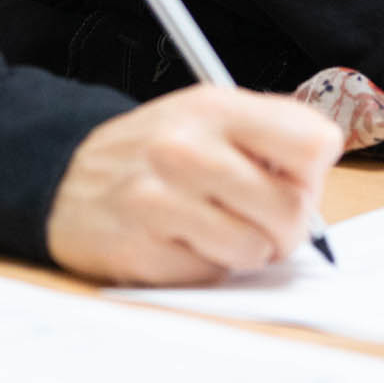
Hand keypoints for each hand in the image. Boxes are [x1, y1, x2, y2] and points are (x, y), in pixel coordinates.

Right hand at [46, 86, 343, 284]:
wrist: (64, 178)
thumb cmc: (151, 153)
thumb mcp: (206, 117)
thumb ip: (268, 134)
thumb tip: (319, 178)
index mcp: (215, 107)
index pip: (314, 144)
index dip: (311, 174)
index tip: (287, 180)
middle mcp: (186, 146)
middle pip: (292, 209)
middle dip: (283, 228)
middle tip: (253, 219)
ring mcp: (160, 197)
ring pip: (255, 250)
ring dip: (242, 252)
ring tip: (211, 230)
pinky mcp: (141, 247)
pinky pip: (211, 276)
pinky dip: (204, 269)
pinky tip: (178, 243)